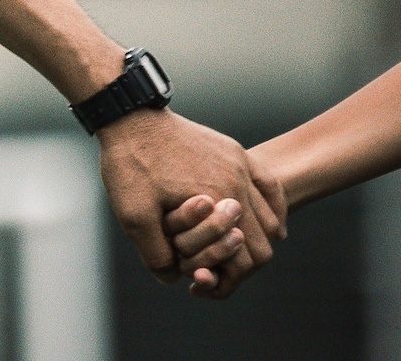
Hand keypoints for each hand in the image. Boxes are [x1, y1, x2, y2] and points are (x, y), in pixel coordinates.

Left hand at [98, 110, 286, 296]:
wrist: (128, 116)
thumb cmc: (129, 163)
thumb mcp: (133, 215)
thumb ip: (155, 254)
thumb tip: (173, 279)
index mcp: (217, 200)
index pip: (245, 260)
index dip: (227, 281)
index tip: (203, 284)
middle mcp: (236, 181)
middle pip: (263, 242)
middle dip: (243, 264)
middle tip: (218, 269)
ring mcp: (238, 162)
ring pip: (270, 217)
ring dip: (256, 238)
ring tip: (232, 249)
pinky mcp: (233, 150)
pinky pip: (269, 185)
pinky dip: (272, 209)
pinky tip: (261, 221)